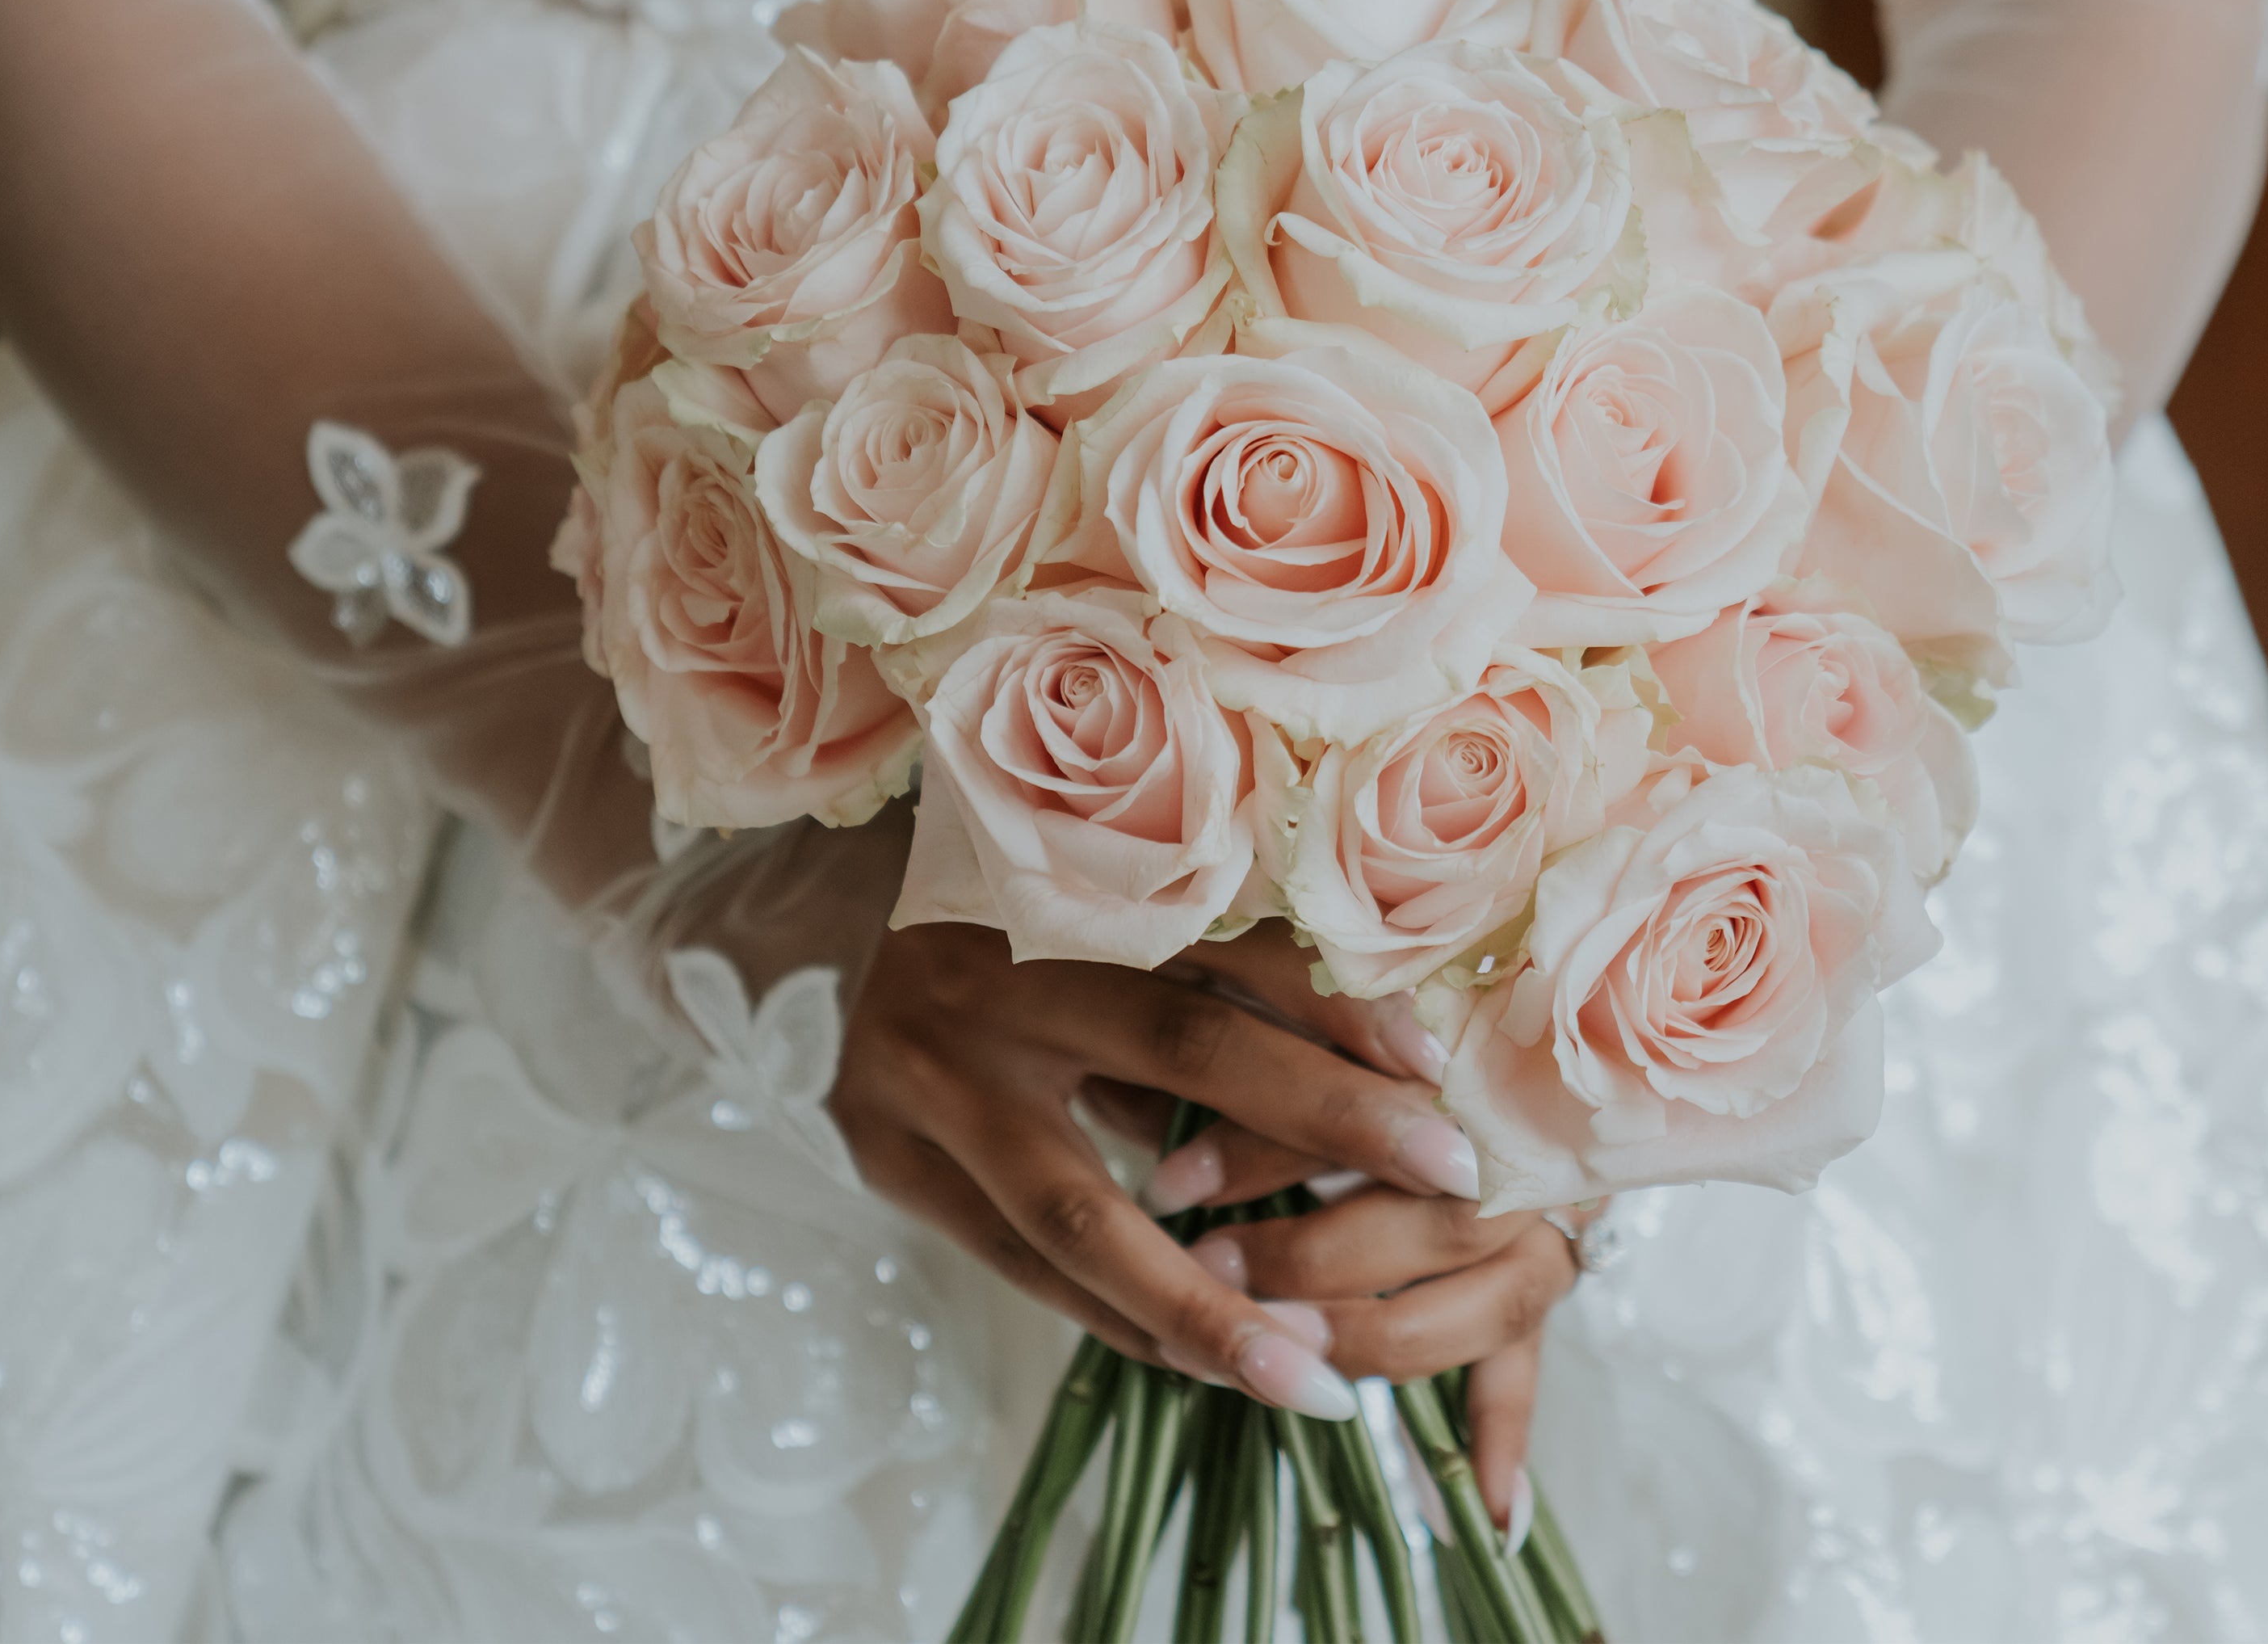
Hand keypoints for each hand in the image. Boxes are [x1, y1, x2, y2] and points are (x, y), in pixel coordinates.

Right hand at [830, 915, 1546, 1426]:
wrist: (817, 931)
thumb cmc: (1011, 920)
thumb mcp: (1108, 918)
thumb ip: (1220, 973)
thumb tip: (1388, 1054)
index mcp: (1068, 889)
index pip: (1232, 939)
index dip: (1340, 1004)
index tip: (1444, 1074)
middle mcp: (1004, 972)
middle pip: (1183, 1046)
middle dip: (1321, 1122)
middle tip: (1449, 1190)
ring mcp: (932, 1075)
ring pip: (1083, 1213)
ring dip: (1207, 1309)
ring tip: (1317, 1379)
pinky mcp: (888, 1159)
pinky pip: (1023, 1266)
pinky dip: (1119, 1318)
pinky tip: (1206, 1363)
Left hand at [1128, 923, 1578, 1524]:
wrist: (1526, 1031)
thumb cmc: (1365, 1023)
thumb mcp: (1294, 1010)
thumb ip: (1248, 1045)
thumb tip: (1134, 1104)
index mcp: (1466, 1061)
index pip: (1369, 1107)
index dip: (1263, 1147)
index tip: (1168, 1181)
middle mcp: (1517, 1148)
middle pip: (1431, 1216)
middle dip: (1311, 1254)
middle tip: (1207, 1269)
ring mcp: (1543, 1222)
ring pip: (1478, 1304)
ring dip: (1369, 1335)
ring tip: (1268, 1345)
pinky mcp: (1539, 1281)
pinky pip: (1525, 1368)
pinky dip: (1501, 1441)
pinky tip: (1484, 1513)